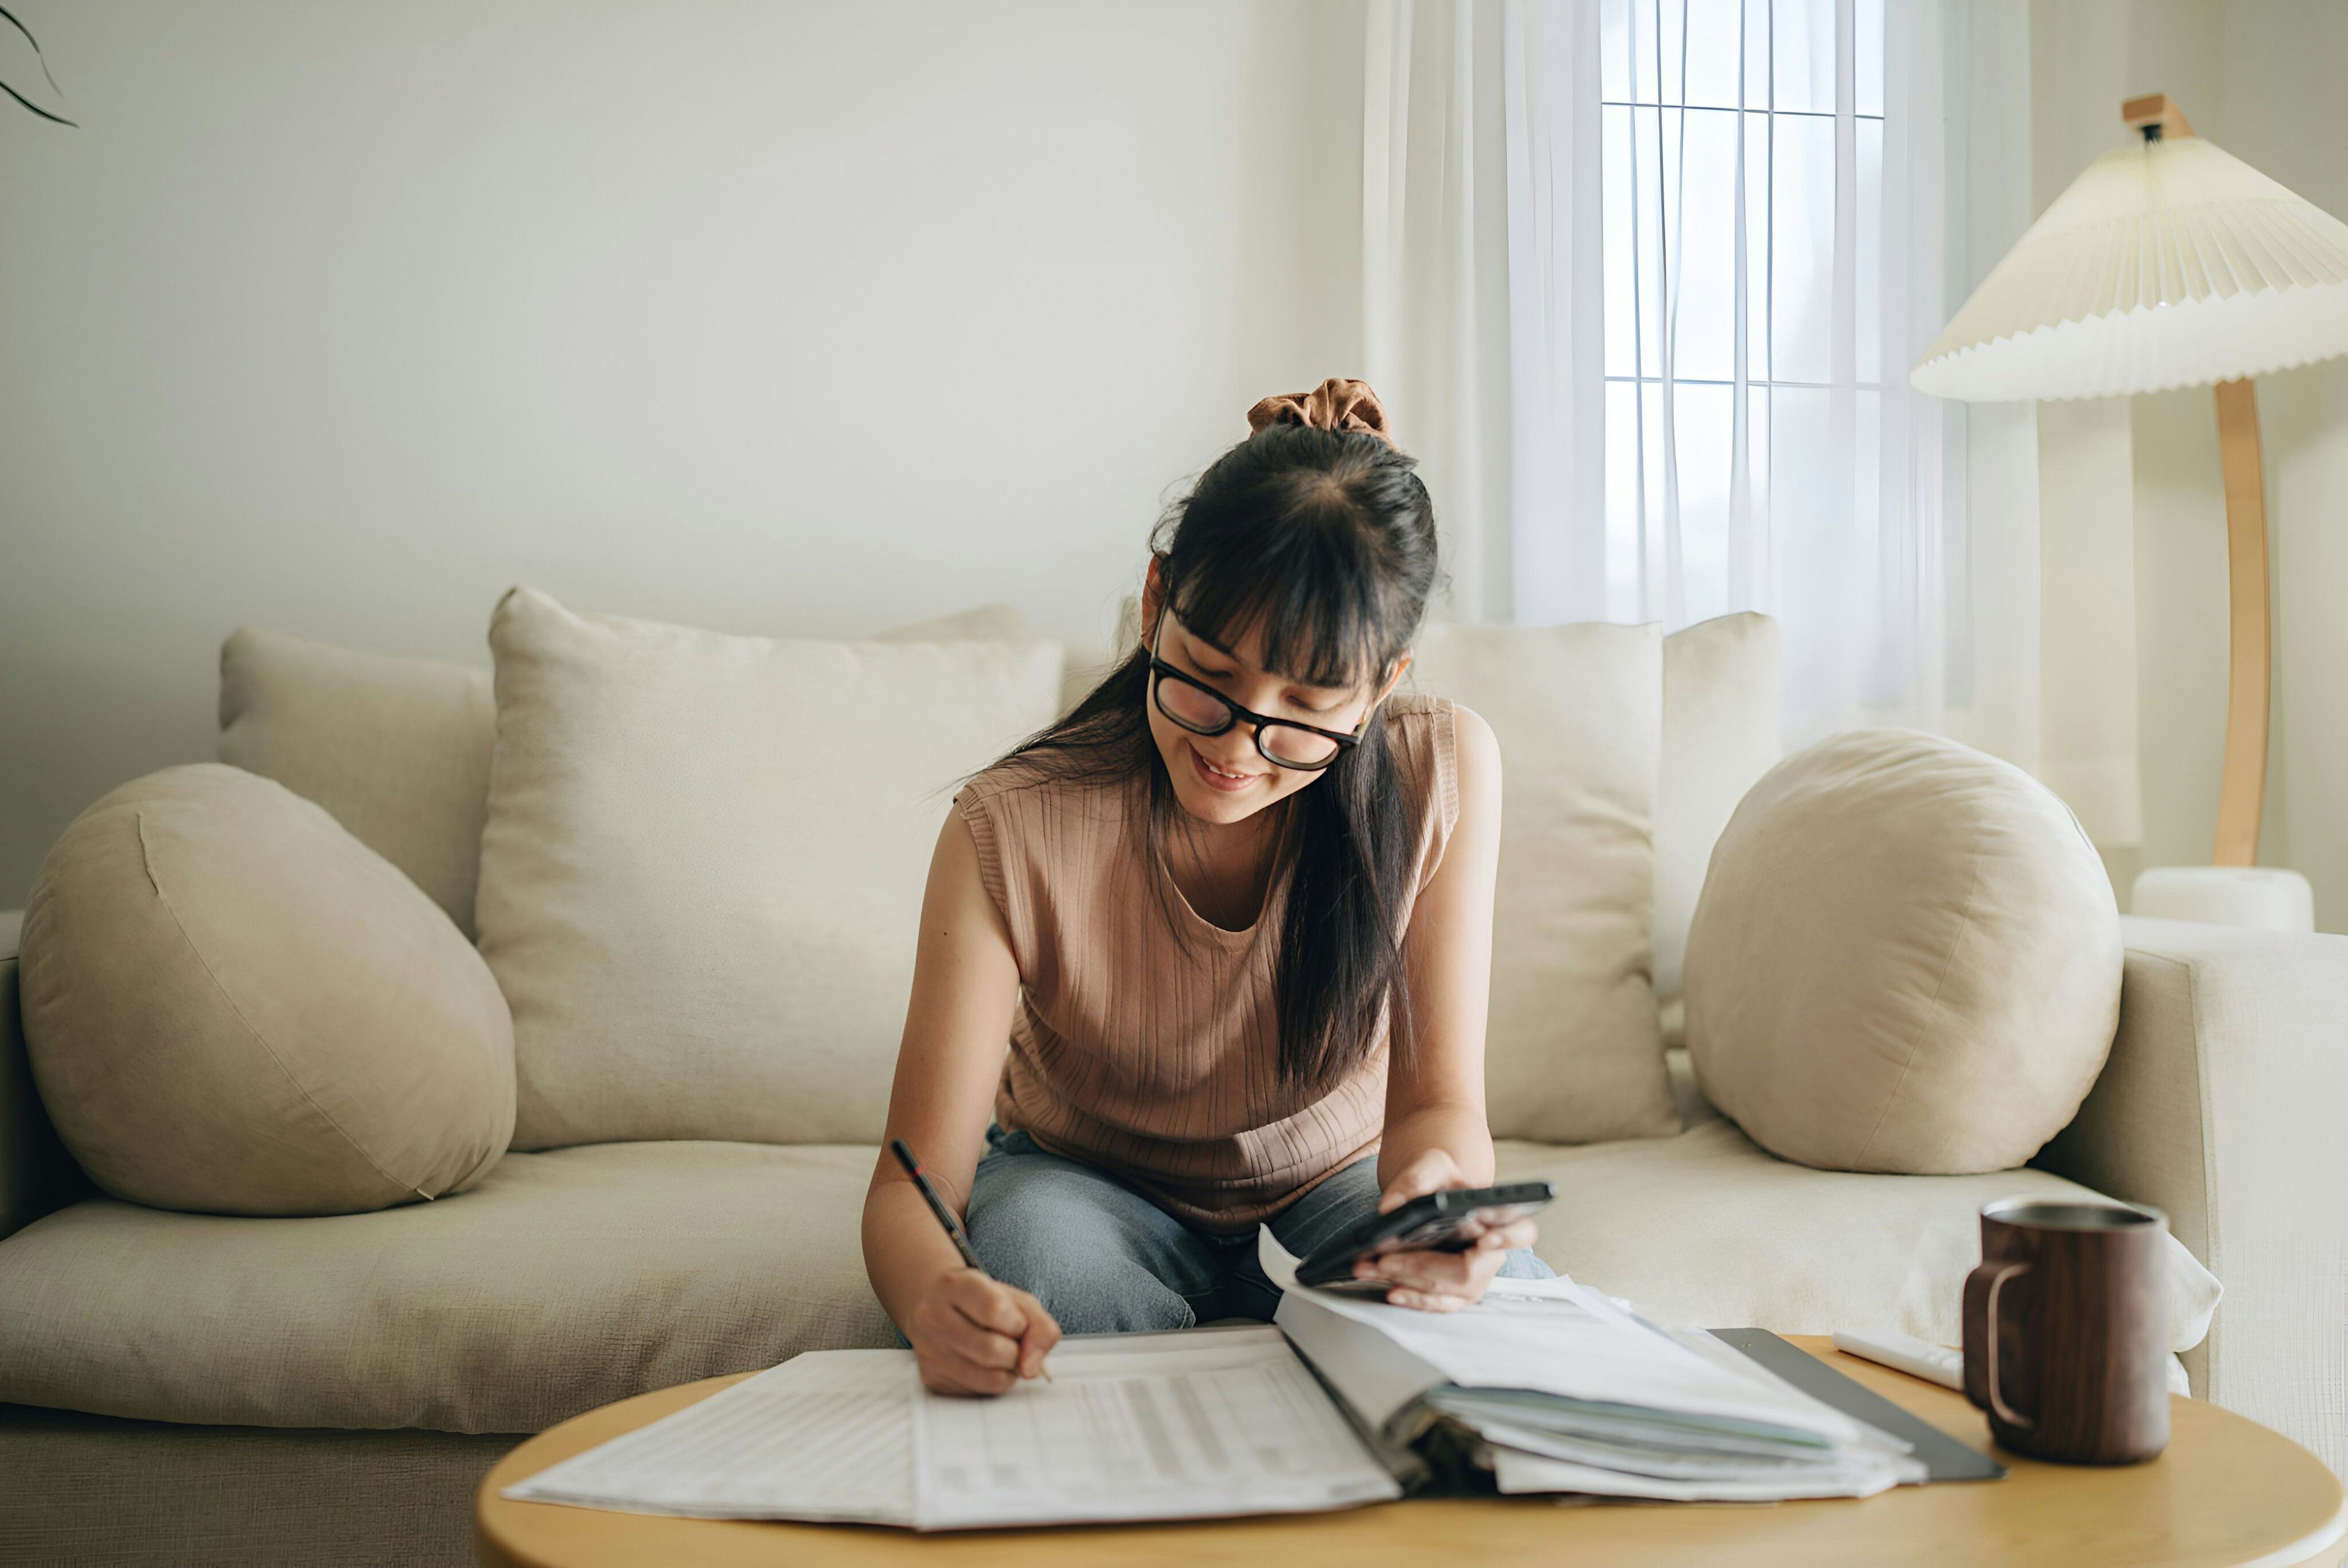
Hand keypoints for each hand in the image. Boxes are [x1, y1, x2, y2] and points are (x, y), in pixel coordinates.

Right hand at [907, 1267, 1061, 1395]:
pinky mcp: (930, 1376)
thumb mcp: (1017, 1301)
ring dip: (1006, 1372)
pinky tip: (983, 1364)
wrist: (941, 1309)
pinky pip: (977, 1392)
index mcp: (954, 1285)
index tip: (1016, 1322)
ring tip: (1000, 1355)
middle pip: (991, 1350)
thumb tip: (1030, 1369)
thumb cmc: (985, 1303)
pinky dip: (991, 1382)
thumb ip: (1039, 1327)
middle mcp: (933, 1316)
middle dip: (1014, 1352)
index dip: (1017, 1323)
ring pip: (987, 1378)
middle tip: (1010, 1343)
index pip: (995, 1310)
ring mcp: (928, 1348)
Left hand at [1354, 1148, 1539, 1312]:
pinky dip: (1414, 1299)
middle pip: (1469, 1271)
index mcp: (1497, 1216)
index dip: (1507, 1238)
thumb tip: (1391, 1209)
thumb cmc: (1439, 1181)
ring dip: (1409, 1283)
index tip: (1486, 1240)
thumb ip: (1414, 1179)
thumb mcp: (1429, 1166)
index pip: (1520, 1230)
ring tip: (1373, 1269)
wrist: (1431, 1194)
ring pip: (1451, 1291)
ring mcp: (1477, 1275)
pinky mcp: (1458, 1292)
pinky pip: (1441, 1303)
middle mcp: (1492, 1251)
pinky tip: (1392, 1291)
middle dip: (1425, 1267)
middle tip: (1387, 1259)